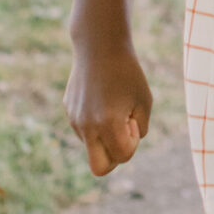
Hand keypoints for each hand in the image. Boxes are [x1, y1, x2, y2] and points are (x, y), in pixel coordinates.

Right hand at [65, 44, 152, 176]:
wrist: (99, 45)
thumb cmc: (127, 72)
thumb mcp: (144, 100)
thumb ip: (139, 129)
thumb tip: (124, 144)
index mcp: (108, 123)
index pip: (123, 156)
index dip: (132, 143)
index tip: (132, 120)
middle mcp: (87, 126)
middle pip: (99, 168)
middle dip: (114, 160)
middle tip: (122, 136)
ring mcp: (75, 119)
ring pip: (92, 146)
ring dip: (105, 136)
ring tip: (113, 105)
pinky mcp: (69, 111)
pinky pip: (85, 129)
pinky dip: (95, 123)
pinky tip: (102, 97)